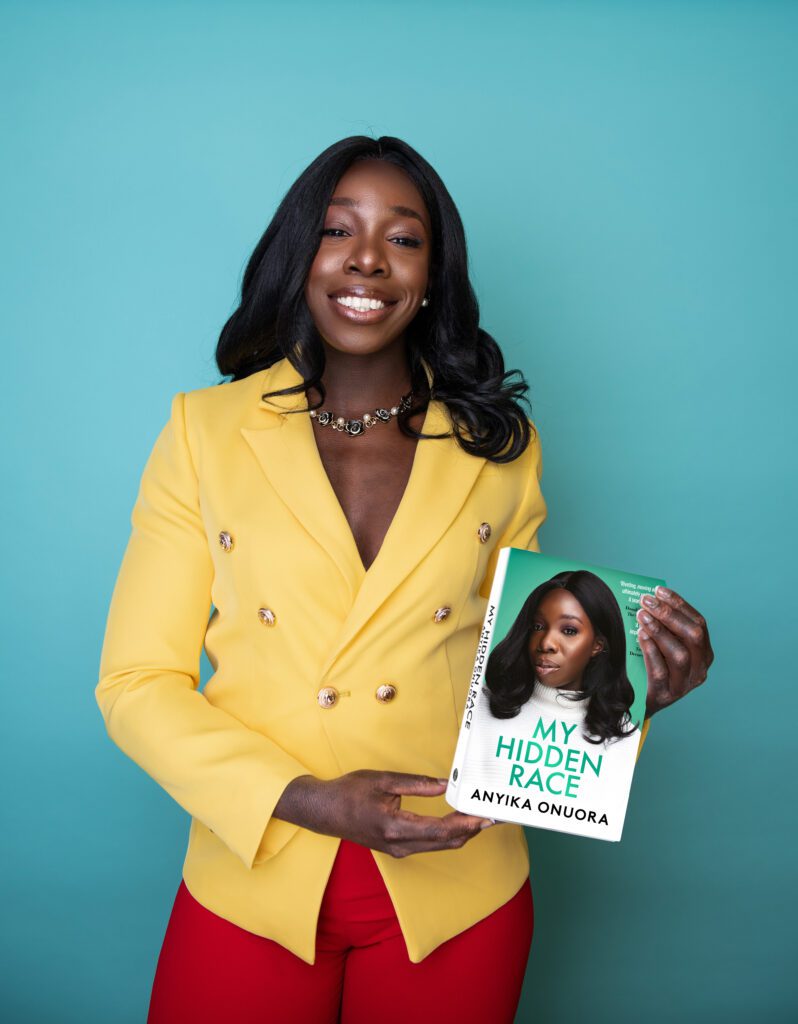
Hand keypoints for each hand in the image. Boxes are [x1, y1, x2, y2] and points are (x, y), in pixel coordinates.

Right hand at [274, 770, 494, 856]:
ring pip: (440, 846)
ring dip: (463, 833)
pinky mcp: (398, 849)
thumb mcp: (383, 780)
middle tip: (494, 815)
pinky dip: (448, 835)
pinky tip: (459, 822)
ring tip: (482, 817)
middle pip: (446, 842)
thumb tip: (445, 784)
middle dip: (472, 829)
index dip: (467, 824)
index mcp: (395, 827)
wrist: (324, 812)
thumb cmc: (350, 792)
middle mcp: (400, 845)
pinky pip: (431, 845)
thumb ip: (416, 784)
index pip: (440, 830)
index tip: (486, 815)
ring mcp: (399, 850)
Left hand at [637, 586, 712, 718]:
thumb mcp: (665, 646)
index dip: (680, 604)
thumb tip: (652, 598)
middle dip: (670, 615)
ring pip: (680, 654)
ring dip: (660, 631)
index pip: (699, 623)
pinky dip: (651, 650)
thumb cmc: (653, 666)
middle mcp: (700, 669)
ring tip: (642, 616)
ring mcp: (684, 684)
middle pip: (694, 636)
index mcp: (704, 654)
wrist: (639, 702)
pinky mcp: (666, 694)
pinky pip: (661, 670)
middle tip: (647, 601)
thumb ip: (665, 627)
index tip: (659, 590)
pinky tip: (640, 635)